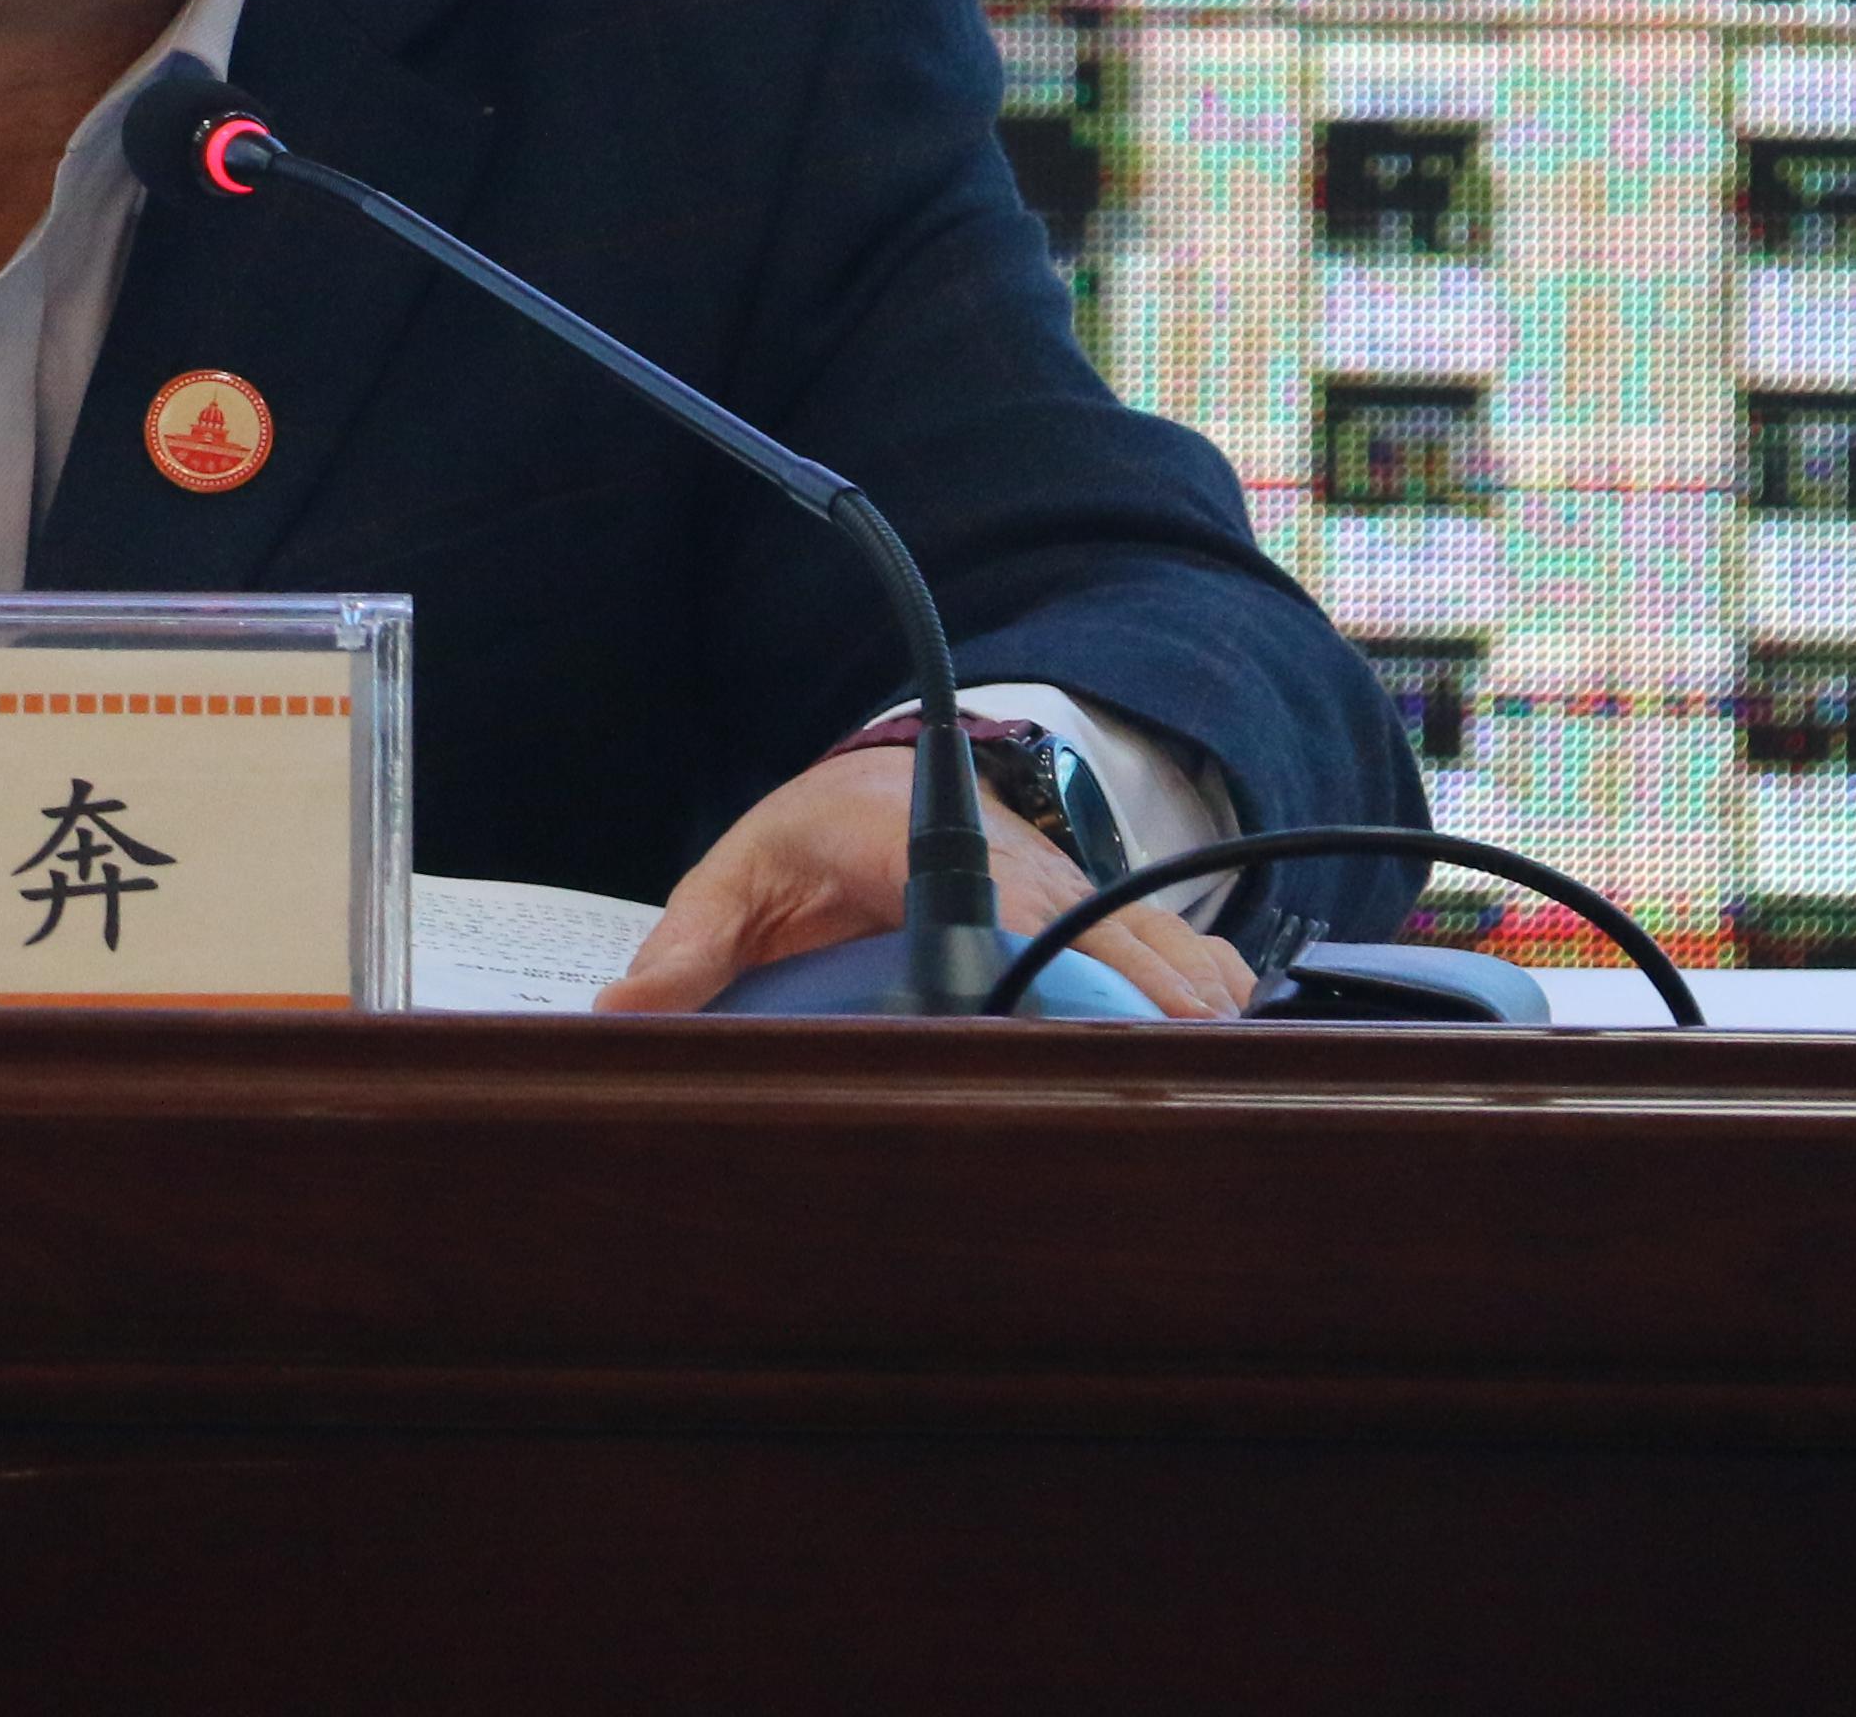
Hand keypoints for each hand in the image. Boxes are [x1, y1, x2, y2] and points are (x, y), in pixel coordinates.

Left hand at [594, 744, 1257, 1019]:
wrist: (880, 774)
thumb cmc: (810, 835)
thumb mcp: (738, 876)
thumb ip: (689, 945)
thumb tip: (623, 1011)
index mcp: (909, 846)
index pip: (983, 898)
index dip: (1036, 953)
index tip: (1075, 1012)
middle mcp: (1004, 861)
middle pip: (1089, 927)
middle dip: (1138, 998)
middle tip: (1179, 1081)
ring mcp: (1061, 880)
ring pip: (1146, 931)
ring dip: (1184, 999)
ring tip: (1220, 1081)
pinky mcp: (1096, 905)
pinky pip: (1172, 939)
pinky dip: (1205, 986)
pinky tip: (1232, 1047)